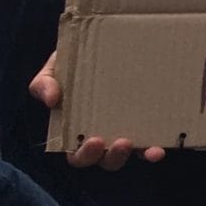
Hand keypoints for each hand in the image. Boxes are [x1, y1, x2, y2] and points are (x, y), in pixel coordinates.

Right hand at [38, 53, 169, 166]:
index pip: (77, 153)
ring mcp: (127, 130)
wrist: (102, 44)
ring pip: (131, 154)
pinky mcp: (148, 122)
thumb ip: (45, 83)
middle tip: (121, 142)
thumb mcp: (54, 69)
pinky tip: (160, 148)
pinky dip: (155, 149)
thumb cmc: (74, 62)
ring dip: (136, 154)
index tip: (95, 140)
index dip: (85, 154)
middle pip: (105, 160)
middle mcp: (103, 135)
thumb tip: (51, 100)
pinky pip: (152, 141)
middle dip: (112, 157)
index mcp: (77, 130)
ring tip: (143, 146)